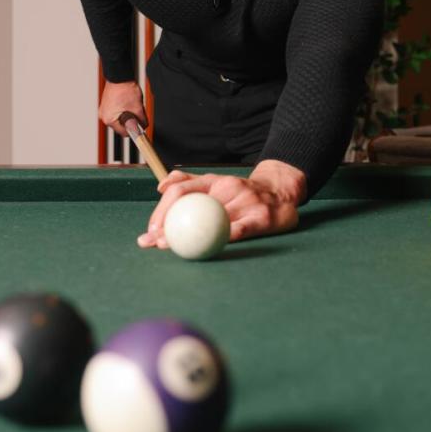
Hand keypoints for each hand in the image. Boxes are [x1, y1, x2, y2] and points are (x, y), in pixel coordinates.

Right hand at [99, 80, 146, 135]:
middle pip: (121, 126)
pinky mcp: (106, 105)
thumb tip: (143, 127)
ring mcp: (104, 110)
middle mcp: (104, 116)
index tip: (140, 127)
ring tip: (131, 105)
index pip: (124, 133)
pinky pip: (116, 113)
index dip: (134, 129)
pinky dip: (123, 110)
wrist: (120, 77)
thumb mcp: (138, 108)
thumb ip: (141, 121)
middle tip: (137, 112)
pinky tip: (127, 103)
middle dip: (131, 121)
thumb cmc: (125, 89)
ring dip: (127, 115)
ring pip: (119, 119)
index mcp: (109, 119)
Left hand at [137, 160, 306, 248]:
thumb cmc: (241, 193)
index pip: (181, 190)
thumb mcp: (216, 182)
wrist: (280, 192)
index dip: (161, 210)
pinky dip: (223, 239)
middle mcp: (228, 187)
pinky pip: (240, 230)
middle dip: (167, 226)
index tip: (149, 230)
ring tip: (173, 250)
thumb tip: (160, 187)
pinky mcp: (262, 217)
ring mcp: (246, 201)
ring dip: (189, 238)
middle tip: (153, 243)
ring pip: (213, 221)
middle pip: (191, 205)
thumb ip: (188, 183)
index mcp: (214, 180)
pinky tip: (209, 249)